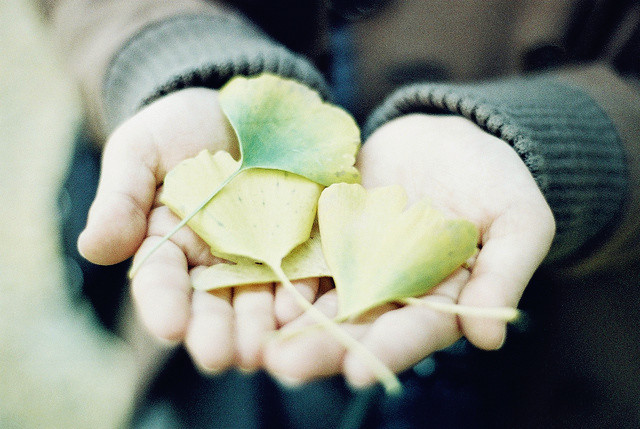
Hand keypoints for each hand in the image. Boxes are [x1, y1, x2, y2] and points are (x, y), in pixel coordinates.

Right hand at [78, 88, 316, 371]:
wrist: (240, 106)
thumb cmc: (179, 128)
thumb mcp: (140, 150)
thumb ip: (121, 197)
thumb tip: (93, 249)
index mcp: (169, 246)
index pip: (161, 282)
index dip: (163, 304)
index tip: (168, 327)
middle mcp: (215, 261)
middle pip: (213, 303)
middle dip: (216, 331)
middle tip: (220, 356)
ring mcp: (261, 253)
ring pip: (259, 297)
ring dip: (261, 326)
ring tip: (266, 348)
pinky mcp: (302, 239)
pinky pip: (304, 269)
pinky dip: (304, 291)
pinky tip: (306, 308)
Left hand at [263, 114, 554, 386]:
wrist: (448, 137)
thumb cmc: (494, 178)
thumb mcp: (517, 218)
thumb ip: (505, 272)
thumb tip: (490, 337)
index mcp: (441, 297)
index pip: (416, 330)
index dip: (389, 351)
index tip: (358, 372)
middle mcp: (392, 289)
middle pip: (357, 323)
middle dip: (321, 346)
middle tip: (283, 366)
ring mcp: (356, 261)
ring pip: (320, 296)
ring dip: (288, 320)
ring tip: (254, 341)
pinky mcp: (328, 231)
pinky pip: (301, 252)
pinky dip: (277, 270)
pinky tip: (247, 286)